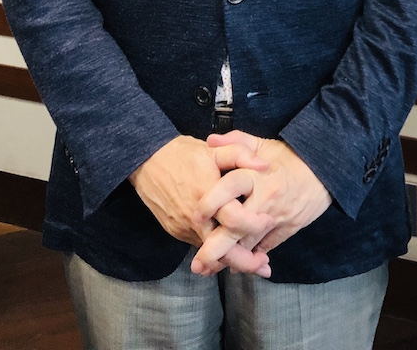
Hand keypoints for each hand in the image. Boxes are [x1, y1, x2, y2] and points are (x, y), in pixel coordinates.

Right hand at [128, 135, 272, 276]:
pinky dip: (215, 253)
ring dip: (231, 259)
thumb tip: (265, 166)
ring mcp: (184, 228)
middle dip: (245, 261)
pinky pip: (200, 245)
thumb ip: (241, 154)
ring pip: (210, 252)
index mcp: (208, 195)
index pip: (234, 219)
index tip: (269, 223)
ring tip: (255, 262)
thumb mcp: (214, 150)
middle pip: (222, 250)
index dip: (253, 225)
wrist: (147, 161)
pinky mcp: (177, 232)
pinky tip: (230, 252)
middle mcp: (195, 218)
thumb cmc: (183, 154)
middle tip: (264, 266)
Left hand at [190, 132, 331, 274]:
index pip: (229, 188)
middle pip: (236, 226)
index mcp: (257, 174)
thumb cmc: (290, 157)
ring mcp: (277, 217)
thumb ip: (236, 142)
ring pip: (250, 243)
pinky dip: (250, 258)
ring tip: (208, 268)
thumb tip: (210, 139)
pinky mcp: (287, 229)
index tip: (195, 215)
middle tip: (197, 262)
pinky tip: (234, 265)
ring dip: (228, 258)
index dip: (210, 202)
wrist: (325, 171)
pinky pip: (265, 248)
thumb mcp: (263, 144)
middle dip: (215, 247)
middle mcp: (266, 198)